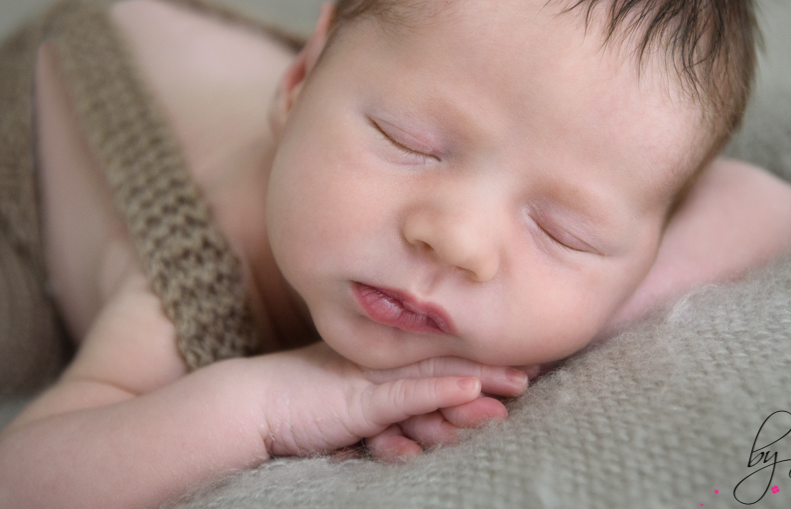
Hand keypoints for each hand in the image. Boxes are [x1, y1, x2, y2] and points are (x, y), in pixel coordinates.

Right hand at [258, 343, 529, 457]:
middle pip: (448, 365)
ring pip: (435, 379)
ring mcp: (373, 381)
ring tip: (520, 386)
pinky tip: (469, 386)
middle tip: (539, 368)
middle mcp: (384, 368)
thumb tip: (429, 428)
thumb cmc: (302, 409)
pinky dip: (438, 390)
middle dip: (494, 370)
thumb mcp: (356, 413)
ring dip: (479, 383)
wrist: (251, 406)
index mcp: (385, 368)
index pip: (442, 361)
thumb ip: (393, 415)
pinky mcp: (358, 400)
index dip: (482, 361)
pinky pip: (405, 395)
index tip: (524, 361)